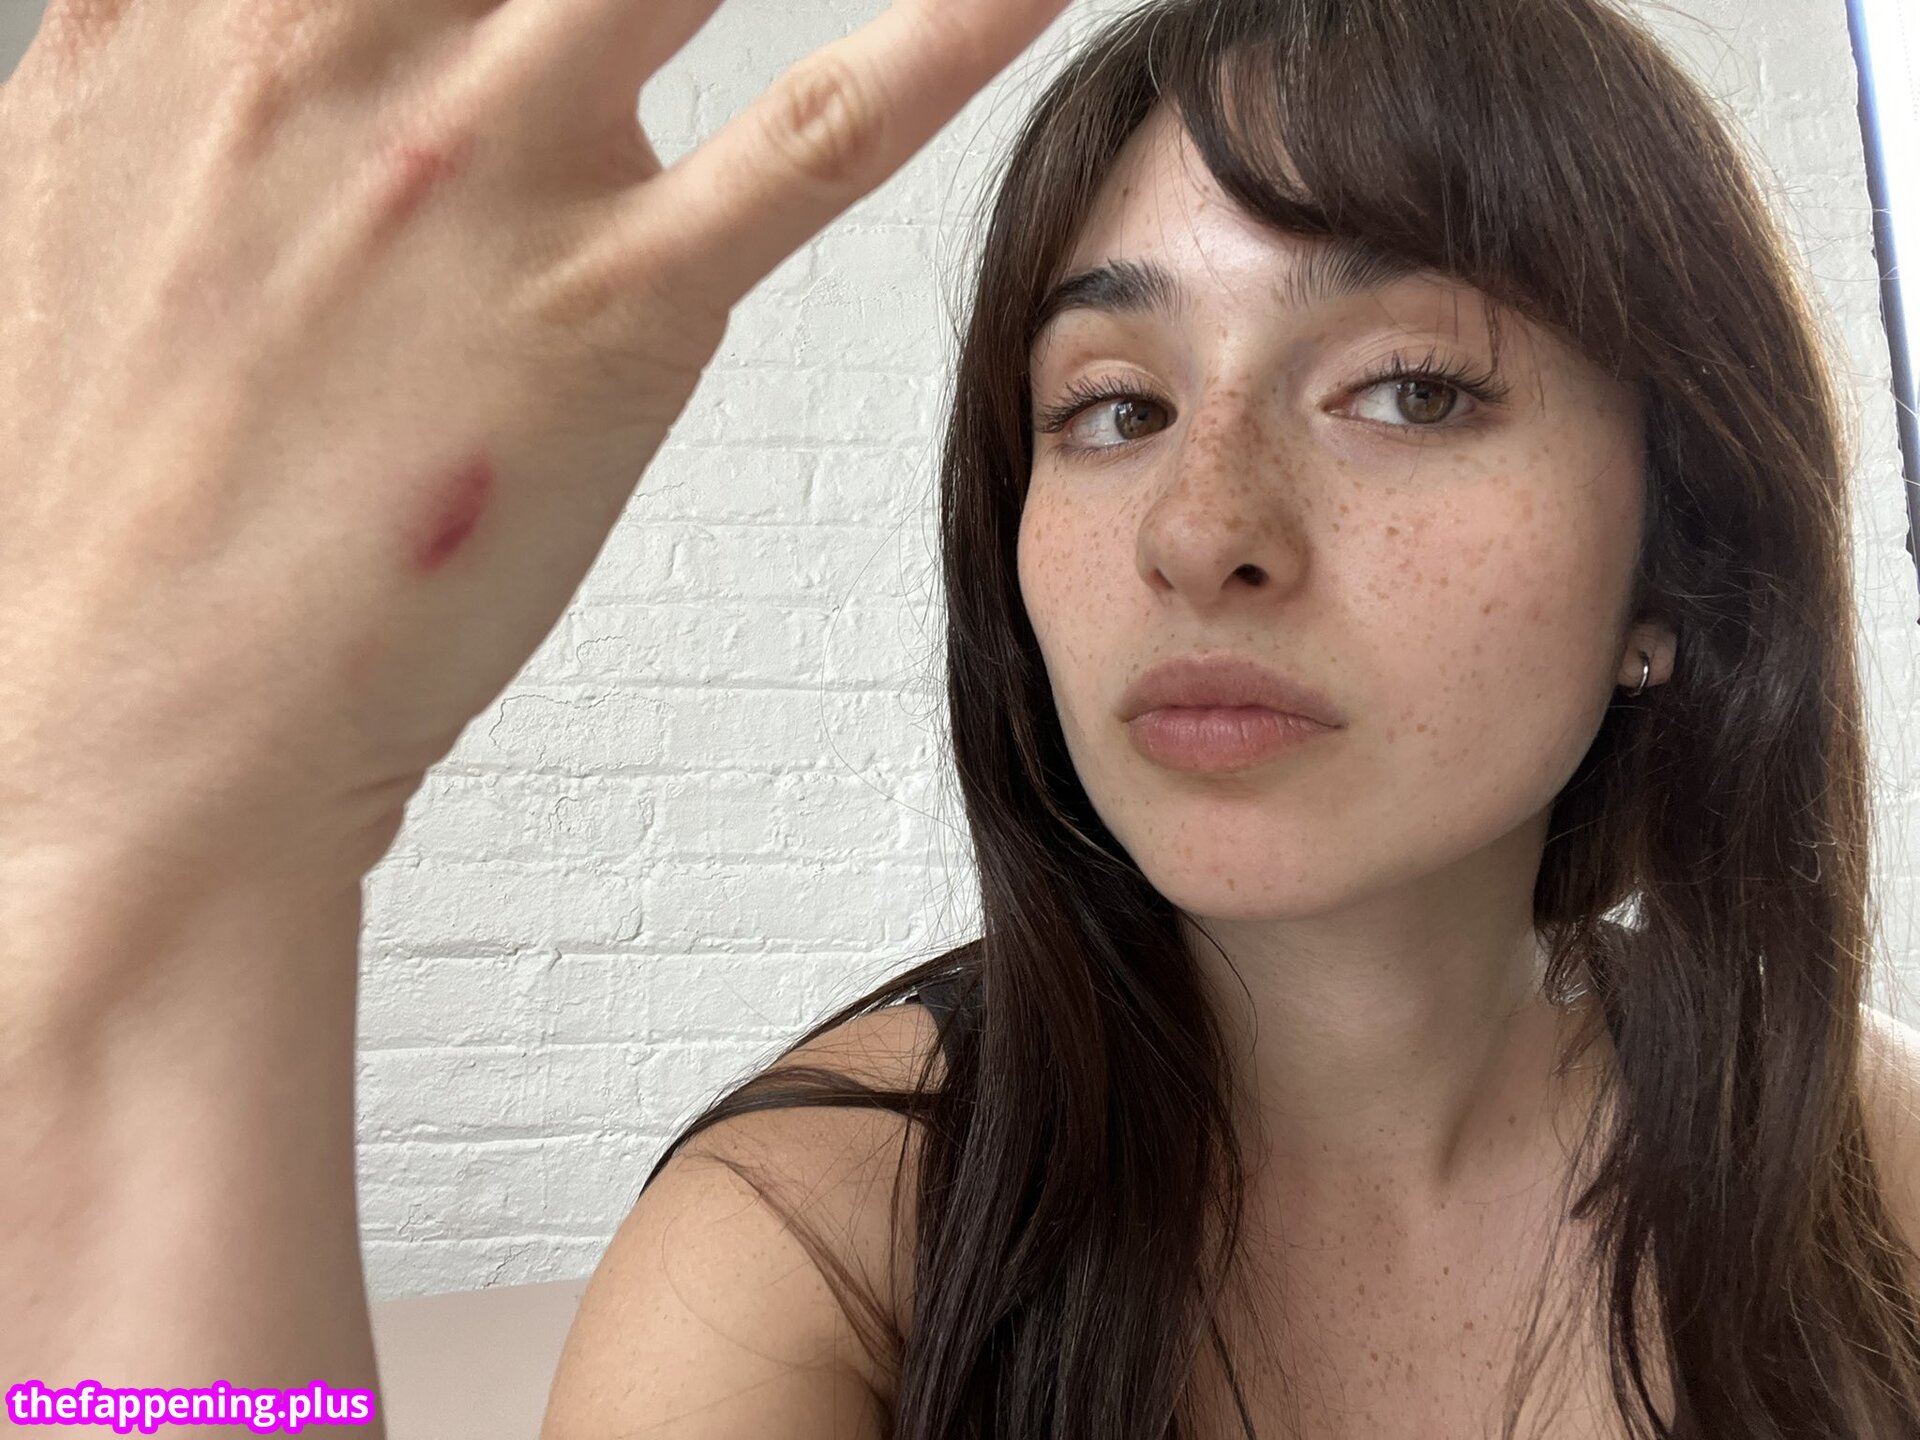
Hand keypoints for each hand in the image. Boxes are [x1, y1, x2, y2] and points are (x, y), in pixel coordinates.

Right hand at [0, 0, 1067, 898]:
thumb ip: (175, 50)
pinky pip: (813, 137)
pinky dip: (946, 32)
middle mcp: (328, 36)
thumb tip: (243, 11)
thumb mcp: (75, 198)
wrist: (128, 713)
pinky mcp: (606, 313)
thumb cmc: (101, 488)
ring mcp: (480, 167)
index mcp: (189, 1)